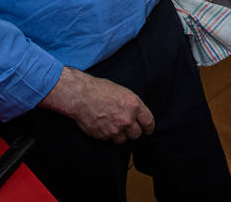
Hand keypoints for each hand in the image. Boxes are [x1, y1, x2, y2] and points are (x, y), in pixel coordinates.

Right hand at [40, 67, 154, 142]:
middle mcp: (127, 119)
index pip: (148, 122)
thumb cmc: (100, 90)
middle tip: (128, 128)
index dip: (149, 128)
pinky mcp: (103, 136)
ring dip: (121, 135)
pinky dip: (108, 136)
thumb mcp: (123, 92)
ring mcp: (115, 129)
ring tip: (114, 127)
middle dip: (133, 132)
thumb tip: (137, 115)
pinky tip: (104, 127)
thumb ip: (132, 106)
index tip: (148, 130)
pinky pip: (110, 140)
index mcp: (134, 105)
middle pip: (137, 134)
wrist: (81, 96)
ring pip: (123, 140)